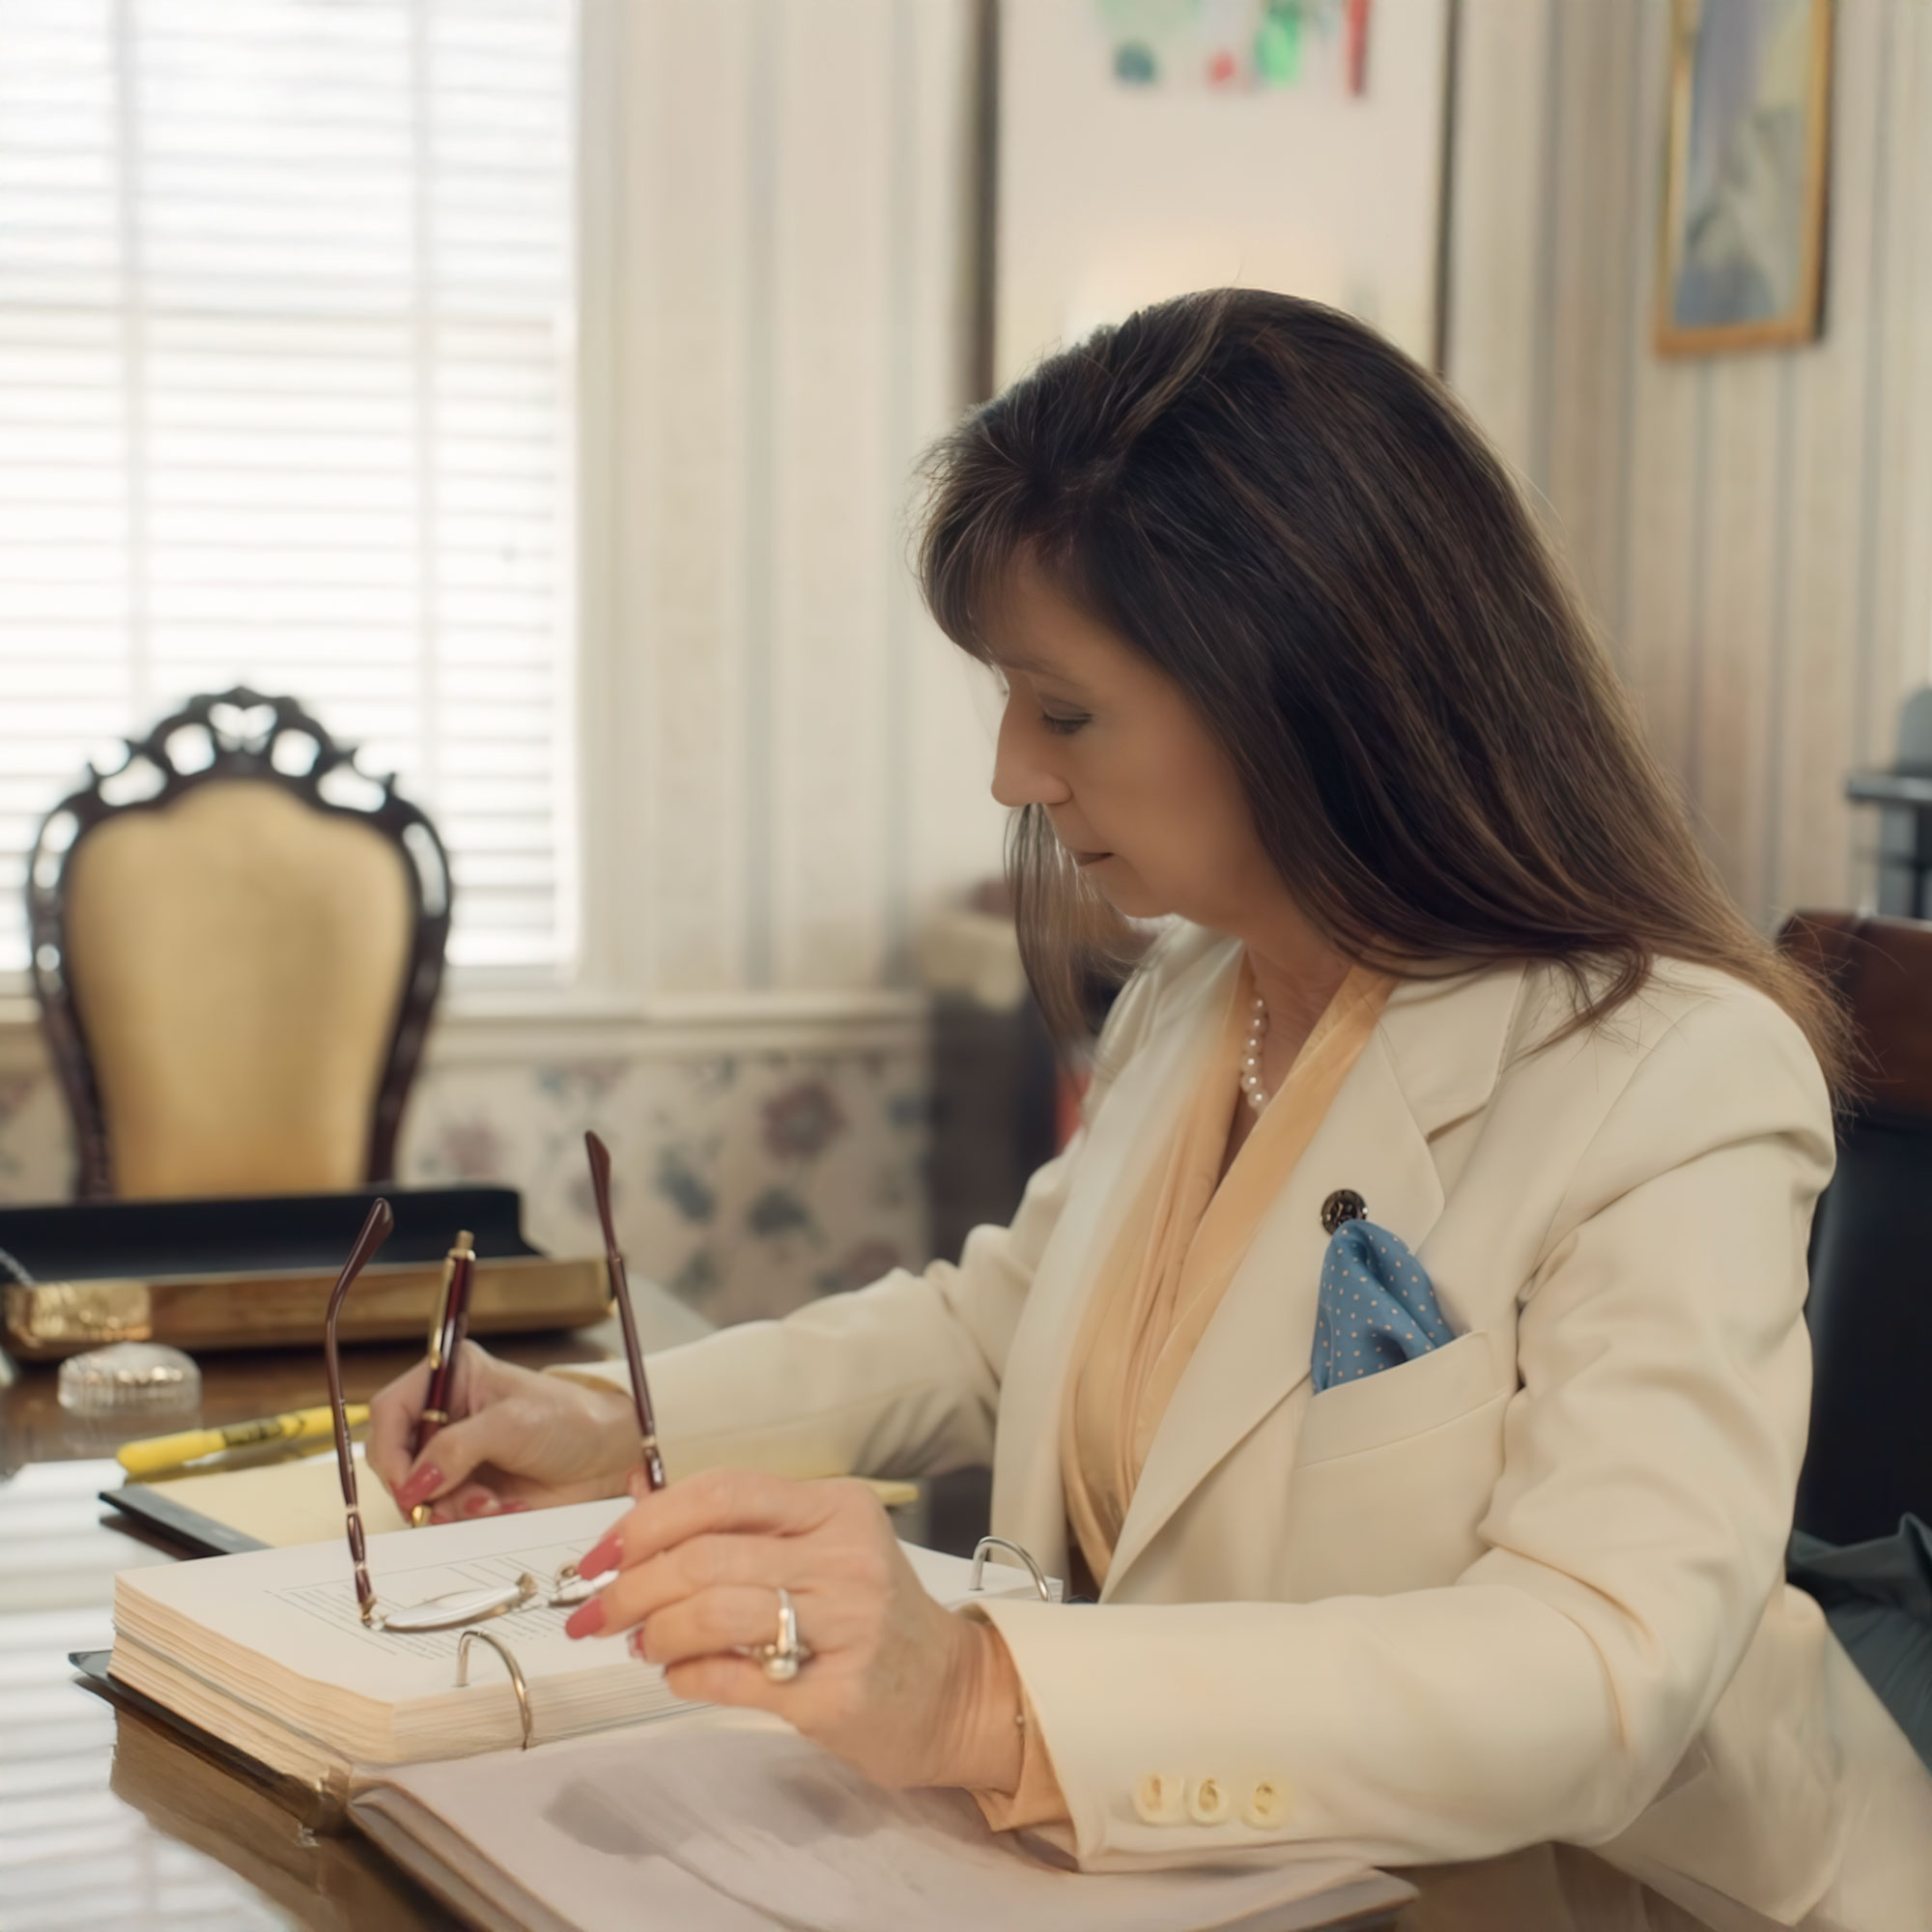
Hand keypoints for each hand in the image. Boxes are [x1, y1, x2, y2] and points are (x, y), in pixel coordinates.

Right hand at [366, 1341, 640, 1521]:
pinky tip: (502, 1508)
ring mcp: (456, 1456)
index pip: (391, 1410)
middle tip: (446, 1500)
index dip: (390, 1449)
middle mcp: (448, 1416)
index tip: (407, 1483)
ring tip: (491, 1502)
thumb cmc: (571, 1421)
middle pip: (397, 1458)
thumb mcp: (512, 1424)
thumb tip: (415, 1481)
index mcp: (453, 1378)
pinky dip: (467, 1518)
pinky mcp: (469, 1489)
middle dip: (421, 1486)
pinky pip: (445, 1514)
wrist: (608, 1458)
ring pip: (419, 1493)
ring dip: (450, 1506)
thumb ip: (457, 1449)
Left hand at [561, 1469, 1025, 1793]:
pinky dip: (688, 1676)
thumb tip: (634, 1498)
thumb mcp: (817, 1548)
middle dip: (631, 1588)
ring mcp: (849, 1624)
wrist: (952, 1692)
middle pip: (707, 1556)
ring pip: (715, 1612)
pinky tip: (680, 1676)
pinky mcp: (839, 1693)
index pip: (722, 1492)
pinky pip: (735, 1677)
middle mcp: (847, 1556)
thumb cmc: (868, 1615)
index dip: (646, 1522)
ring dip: (656, 1633)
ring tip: (643, 1646)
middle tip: (596, 1616)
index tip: (597, 1557)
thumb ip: (734, 1525)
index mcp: (837, 1507)